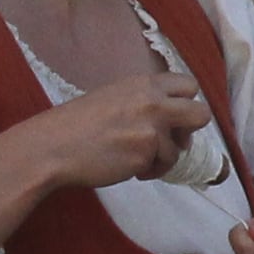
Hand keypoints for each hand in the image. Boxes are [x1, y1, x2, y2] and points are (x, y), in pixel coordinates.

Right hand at [0, 70, 208, 252]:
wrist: (52, 147)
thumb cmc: (76, 124)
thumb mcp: (113, 97)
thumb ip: (143, 101)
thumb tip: (173, 118)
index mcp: (143, 83)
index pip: (188, 85)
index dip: (185, 103)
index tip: (174, 117)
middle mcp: (152, 101)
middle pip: (201, 114)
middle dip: (190, 130)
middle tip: (172, 140)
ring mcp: (151, 128)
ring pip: (179, 148)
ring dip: (162, 157)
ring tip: (135, 158)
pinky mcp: (145, 154)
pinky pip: (161, 167)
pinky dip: (149, 171)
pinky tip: (127, 167)